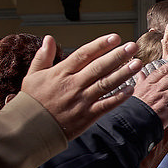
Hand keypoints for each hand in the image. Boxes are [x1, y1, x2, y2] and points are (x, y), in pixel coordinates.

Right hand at [17, 33, 138, 138]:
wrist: (30, 129)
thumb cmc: (31, 102)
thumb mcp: (33, 75)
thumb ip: (43, 56)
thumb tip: (49, 38)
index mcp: (61, 73)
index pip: (84, 55)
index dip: (101, 45)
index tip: (115, 38)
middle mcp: (73, 85)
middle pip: (99, 67)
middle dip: (118, 56)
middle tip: (133, 47)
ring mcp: (81, 101)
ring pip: (106, 84)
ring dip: (123, 74)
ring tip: (137, 64)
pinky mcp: (87, 116)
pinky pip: (106, 105)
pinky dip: (119, 98)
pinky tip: (131, 89)